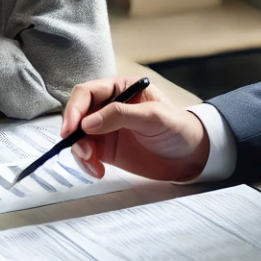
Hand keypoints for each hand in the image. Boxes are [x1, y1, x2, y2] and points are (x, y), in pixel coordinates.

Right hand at [61, 76, 209, 182]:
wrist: (189, 156)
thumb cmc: (177, 128)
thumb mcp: (154, 116)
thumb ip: (122, 115)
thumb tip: (88, 122)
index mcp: (120, 89)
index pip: (88, 92)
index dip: (75, 108)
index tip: (70, 128)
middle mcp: (108, 106)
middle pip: (78, 114)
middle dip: (74, 133)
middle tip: (83, 151)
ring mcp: (105, 128)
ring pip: (78, 136)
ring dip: (80, 151)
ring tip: (94, 165)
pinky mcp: (106, 149)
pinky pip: (86, 154)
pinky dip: (86, 163)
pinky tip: (97, 171)